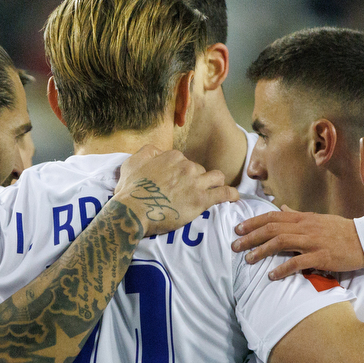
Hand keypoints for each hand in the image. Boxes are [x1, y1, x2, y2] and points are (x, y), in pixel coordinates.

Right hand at [111, 145, 238, 237]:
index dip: (180, 172)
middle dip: (195, 179)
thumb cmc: (129, 189)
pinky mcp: (201, 200)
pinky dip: (231, 194)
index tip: (175, 182)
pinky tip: (233, 197)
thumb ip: (148, 151)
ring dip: (214, 183)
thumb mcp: (132, 161)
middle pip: (199, 169)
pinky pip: (224, 193)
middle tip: (186, 192)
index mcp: (173, 156)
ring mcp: (196, 182)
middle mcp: (187, 166)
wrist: (133, 211)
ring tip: (212, 191)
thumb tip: (159, 151)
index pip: (184, 161)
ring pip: (216, 177)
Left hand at [230, 210, 363, 277]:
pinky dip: (283, 269)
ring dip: (262, 251)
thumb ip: (297, 215)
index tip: (238, 229)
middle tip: (234, 245)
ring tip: (248, 259)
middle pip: (272, 228)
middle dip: (251, 237)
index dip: (253, 222)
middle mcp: (306, 227)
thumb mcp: (318, 219)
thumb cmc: (341, 231)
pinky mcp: (322, 257)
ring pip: (281, 242)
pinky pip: (298, 262)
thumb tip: (281, 209)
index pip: (273, 217)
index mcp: (304, 218)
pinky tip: (271, 275)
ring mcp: (314, 241)